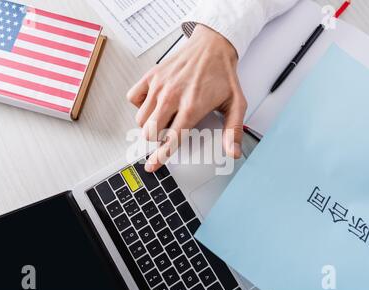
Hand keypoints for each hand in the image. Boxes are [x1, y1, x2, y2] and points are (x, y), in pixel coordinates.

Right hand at [127, 24, 246, 171]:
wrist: (212, 45)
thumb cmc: (222, 74)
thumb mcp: (236, 103)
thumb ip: (233, 130)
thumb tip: (232, 152)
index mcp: (192, 106)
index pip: (171, 139)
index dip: (161, 156)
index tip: (152, 165)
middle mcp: (172, 97)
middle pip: (150, 132)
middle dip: (157, 139)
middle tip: (167, 132)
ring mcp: (159, 86)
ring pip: (140, 119)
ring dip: (148, 124)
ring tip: (163, 118)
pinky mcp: (151, 76)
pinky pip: (133, 98)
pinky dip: (139, 104)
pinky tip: (153, 103)